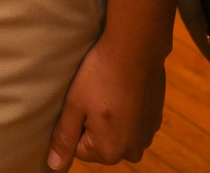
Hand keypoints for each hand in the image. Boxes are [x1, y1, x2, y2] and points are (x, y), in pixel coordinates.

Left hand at [47, 35, 165, 167]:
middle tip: (93, 94)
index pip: (79, 147)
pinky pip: (133, 121)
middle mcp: (132, 150)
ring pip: (117, 132)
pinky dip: (126, 108)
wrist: (135, 49)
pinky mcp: (155, 119)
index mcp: (109, 151)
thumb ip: (64, 138)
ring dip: (110, 116)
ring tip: (107, 90)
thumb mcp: (74, 105)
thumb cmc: (100, 75)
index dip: (75, 121)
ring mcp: (147, 135)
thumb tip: (54, 166)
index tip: (80, 100)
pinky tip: (122, 88)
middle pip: (100, 142)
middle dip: (93, 122)